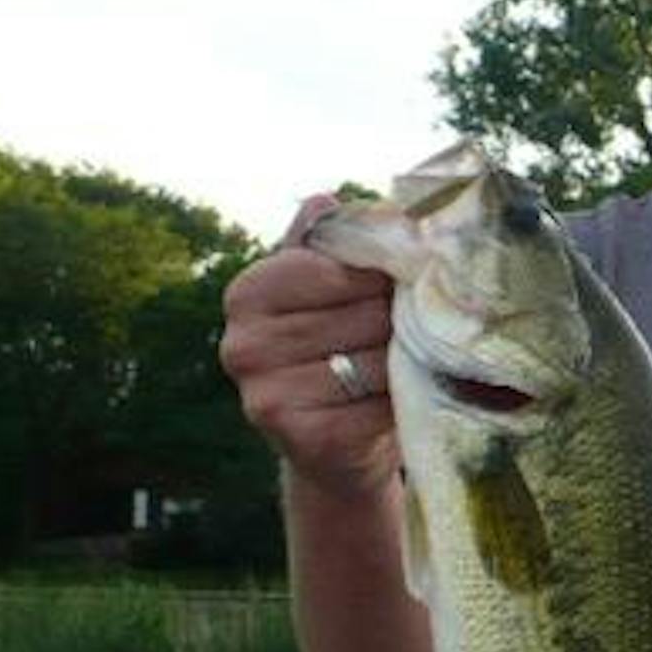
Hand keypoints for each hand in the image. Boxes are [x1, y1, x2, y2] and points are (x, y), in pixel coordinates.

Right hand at [219, 195, 397, 498]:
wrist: (338, 451)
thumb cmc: (341, 353)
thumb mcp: (330, 292)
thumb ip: (329, 244)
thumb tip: (326, 199)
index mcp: (247, 293)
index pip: (338, 265)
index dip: (384, 275)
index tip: (398, 286)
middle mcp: (243, 346)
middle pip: (364, 312)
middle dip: (399, 320)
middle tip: (406, 335)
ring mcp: (267, 396)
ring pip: (378, 358)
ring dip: (407, 362)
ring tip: (404, 367)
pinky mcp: (304, 439)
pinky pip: (381, 404)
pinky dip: (404, 402)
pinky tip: (397, 404)